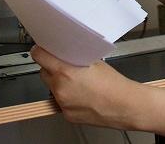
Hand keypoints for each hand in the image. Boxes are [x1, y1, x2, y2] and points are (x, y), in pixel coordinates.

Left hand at [31, 45, 147, 129]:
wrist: (125, 106)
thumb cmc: (114, 85)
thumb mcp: (94, 62)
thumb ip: (75, 58)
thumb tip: (64, 55)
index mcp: (65, 72)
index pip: (39, 57)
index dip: (40, 51)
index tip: (42, 50)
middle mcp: (60, 89)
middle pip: (44, 73)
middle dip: (52, 69)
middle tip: (65, 67)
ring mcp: (62, 104)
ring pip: (52, 89)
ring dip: (59, 84)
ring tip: (77, 84)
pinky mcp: (67, 115)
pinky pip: (61, 103)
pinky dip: (68, 98)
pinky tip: (82, 96)